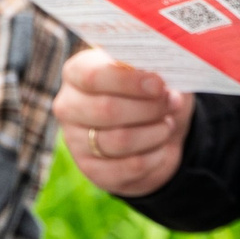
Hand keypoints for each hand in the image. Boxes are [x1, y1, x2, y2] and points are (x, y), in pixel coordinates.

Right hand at [54, 48, 192, 196]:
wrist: (155, 130)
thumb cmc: (151, 91)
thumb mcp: (155, 72)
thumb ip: (154, 68)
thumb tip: (162, 82)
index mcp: (77, 72)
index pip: (93, 76)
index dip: (128, 81)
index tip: (158, 84)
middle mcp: (68, 106)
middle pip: (106, 110)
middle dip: (148, 108)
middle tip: (172, 103)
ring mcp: (75, 141)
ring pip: (119, 141)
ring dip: (154, 133)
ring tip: (168, 125)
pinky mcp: (91, 170)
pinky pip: (129, 167)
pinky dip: (154, 157)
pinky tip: (162, 147)